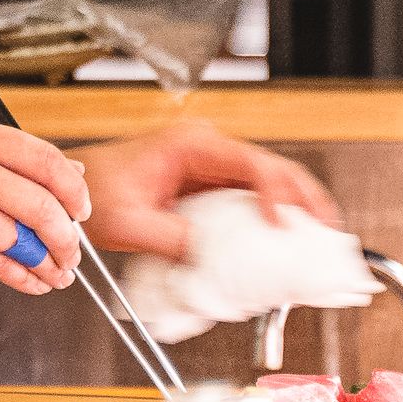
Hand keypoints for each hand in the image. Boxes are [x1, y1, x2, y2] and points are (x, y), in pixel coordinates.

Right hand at [0, 123, 91, 294]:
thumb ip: (13, 160)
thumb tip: (73, 172)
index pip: (45, 160)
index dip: (73, 189)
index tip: (80, 209)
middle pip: (42, 205)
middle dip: (66, 236)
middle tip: (73, 250)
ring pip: (22, 240)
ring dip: (46, 262)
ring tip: (56, 271)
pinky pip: (1, 265)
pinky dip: (24, 278)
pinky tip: (34, 282)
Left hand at [78, 121, 340, 260]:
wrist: (74, 189)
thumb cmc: (94, 192)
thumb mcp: (126, 223)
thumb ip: (168, 238)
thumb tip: (208, 256)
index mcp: (190, 145)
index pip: (250, 163)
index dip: (276, 193)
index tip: (283, 224)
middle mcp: (207, 149)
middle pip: (272, 168)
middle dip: (303, 198)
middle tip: (328, 231)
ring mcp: (211, 165)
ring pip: (268, 183)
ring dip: (294, 208)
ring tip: (317, 238)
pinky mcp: (209, 185)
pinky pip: (250, 199)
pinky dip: (271, 218)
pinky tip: (285, 241)